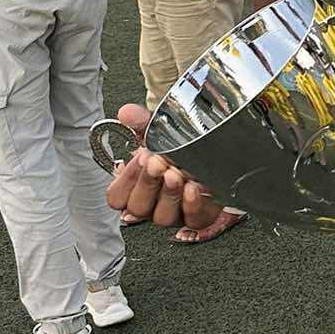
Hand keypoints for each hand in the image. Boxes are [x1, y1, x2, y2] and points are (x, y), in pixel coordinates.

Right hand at [103, 104, 225, 232]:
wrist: (217, 152)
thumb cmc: (181, 148)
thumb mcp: (160, 133)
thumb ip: (142, 123)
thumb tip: (126, 113)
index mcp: (136, 187)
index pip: (117, 197)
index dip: (126, 181)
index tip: (140, 158)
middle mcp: (152, 204)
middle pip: (138, 207)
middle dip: (147, 183)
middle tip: (157, 163)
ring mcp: (175, 213)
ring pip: (162, 217)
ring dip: (168, 194)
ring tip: (175, 174)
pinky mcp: (198, 217)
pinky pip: (192, 220)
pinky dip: (191, 204)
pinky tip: (193, 187)